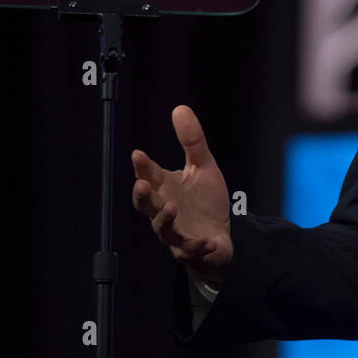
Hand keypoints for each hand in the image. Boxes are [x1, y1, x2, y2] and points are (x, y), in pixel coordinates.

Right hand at [131, 105, 233, 287]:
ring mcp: (176, 232)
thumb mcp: (203, 167)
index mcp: (166, 189)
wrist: (219, 236)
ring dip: (164, 219)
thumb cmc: (205, 201)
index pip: (150, 176)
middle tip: (141, 185)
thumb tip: (179, 108)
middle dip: (142, 196)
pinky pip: (192, 249)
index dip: (143, 167)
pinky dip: (199, 246)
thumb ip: (192, 141)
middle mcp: (164, 210)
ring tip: (172, 208)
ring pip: (162, 229)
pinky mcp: (191, 249)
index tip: (138, 154)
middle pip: (146, 205)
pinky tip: (208, 240)